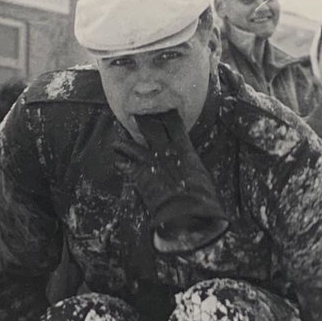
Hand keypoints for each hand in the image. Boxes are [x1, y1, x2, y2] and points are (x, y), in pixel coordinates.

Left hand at [113, 112, 228, 254]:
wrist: (185, 210)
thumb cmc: (201, 198)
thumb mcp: (204, 180)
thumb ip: (195, 170)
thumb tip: (197, 171)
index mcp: (185, 151)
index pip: (176, 127)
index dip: (169, 118)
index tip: (165, 110)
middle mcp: (165, 151)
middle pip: (152, 130)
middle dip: (145, 121)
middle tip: (138, 113)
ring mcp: (149, 162)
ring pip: (133, 146)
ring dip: (125, 143)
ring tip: (118, 141)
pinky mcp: (138, 175)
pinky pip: (125, 166)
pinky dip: (121, 165)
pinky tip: (117, 163)